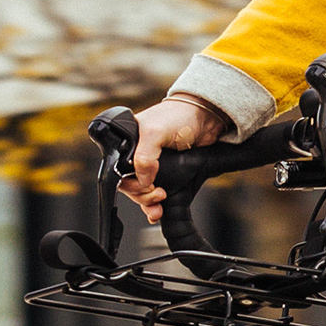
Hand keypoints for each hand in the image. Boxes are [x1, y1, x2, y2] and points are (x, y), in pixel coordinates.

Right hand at [121, 92, 225, 224]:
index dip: (130, 183)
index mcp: (128, 143)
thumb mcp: (156, 132)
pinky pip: (154, 191)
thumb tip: (142, 180)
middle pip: (129, 184)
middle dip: (142, 195)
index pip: (119, 170)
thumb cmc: (179, 115)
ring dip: (148, 203)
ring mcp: (152, 164)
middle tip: (157, 194)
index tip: (146, 187)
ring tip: (158, 207)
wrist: (206, 117)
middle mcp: (137, 154)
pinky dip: (155, 204)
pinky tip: (158, 210)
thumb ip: (144, 157)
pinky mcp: (167, 171)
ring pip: (142, 191)